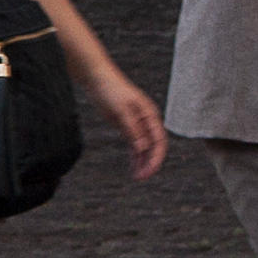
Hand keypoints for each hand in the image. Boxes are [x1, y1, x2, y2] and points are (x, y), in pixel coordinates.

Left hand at [84, 67, 170, 181]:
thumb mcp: (122, 110)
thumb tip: (143, 147)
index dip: (156, 157)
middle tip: (141, 178)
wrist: (98, 79)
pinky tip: (133, 167)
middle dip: (149, 163)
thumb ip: (132, 129)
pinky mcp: (127, 127)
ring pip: (144, 148)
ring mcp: (138, 125)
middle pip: (154, 146)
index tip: (149, 171)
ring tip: (137, 177)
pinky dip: (135, 156)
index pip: (159, 140)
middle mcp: (147, 121)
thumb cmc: (111, 90)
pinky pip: (135, 145)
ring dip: (142, 162)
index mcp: (150, 115)